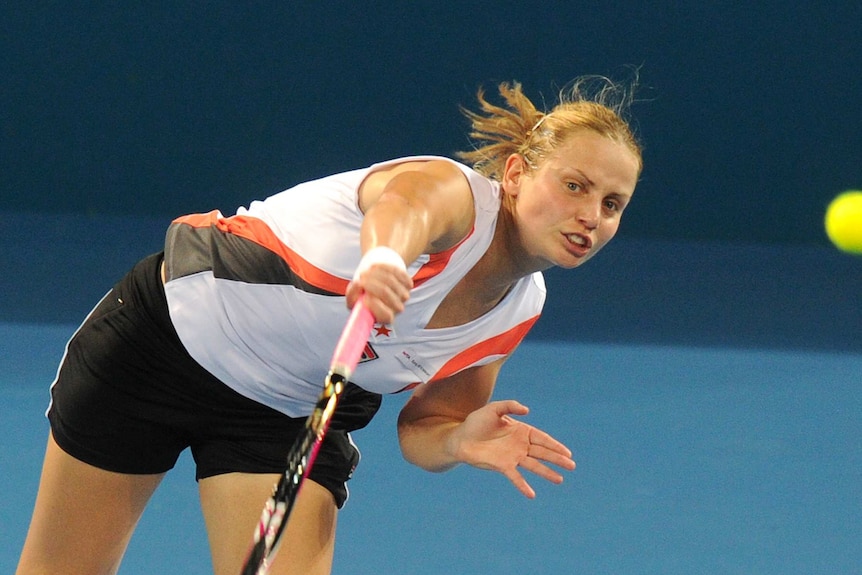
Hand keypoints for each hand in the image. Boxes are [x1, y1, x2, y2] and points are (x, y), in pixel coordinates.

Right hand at [345, 259, 412, 324]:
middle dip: (370, 282)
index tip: (364, 296)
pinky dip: (383, 267)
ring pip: (390, 280)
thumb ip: (352, 296)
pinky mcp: (408, 284)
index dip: (374, 305)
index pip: (386, 315)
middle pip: (385, 292)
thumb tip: (358, 285)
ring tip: (365, 271)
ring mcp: (404, 296)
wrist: (377, 284)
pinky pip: (396, 272)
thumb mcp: (354, 299)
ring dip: (374, 272)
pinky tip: (375, 267)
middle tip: (360, 276)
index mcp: (385, 318)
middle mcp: (397, 309)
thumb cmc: (363, 295)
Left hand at [448, 400, 575, 497]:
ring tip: (560, 480)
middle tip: (572, 466)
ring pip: (534, 466)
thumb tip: (527, 411)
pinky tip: (531, 494)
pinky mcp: (502, 466)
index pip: (542, 438)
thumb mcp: (494, 408)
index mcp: (521, 431)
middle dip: (557, 459)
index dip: (555, 445)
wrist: (460, 438)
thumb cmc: (476, 422)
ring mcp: (512, 457)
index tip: (568, 452)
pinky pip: (516, 477)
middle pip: (542, 453)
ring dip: (546, 473)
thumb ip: (510, 406)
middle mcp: (520, 445)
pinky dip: (523, 485)